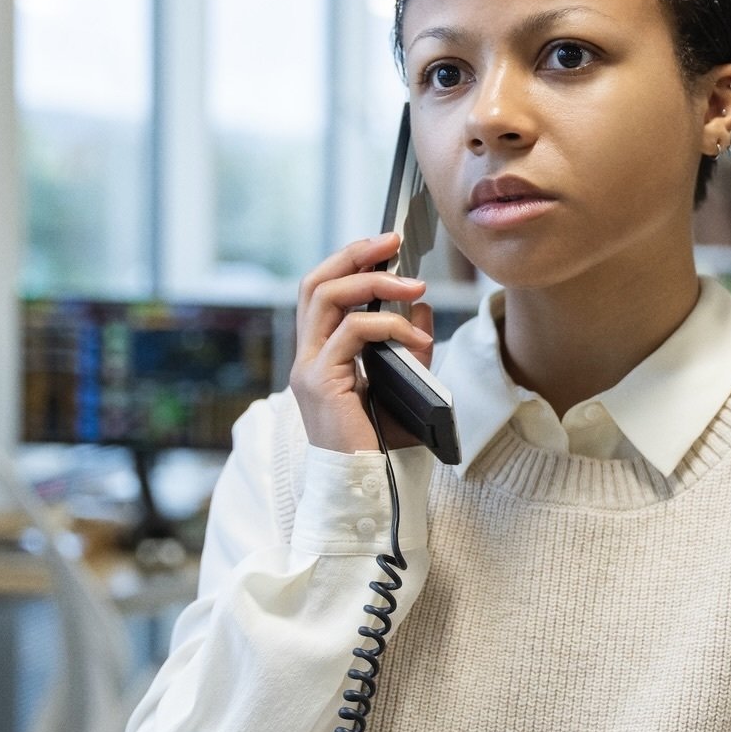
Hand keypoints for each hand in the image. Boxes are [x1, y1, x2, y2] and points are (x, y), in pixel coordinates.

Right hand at [290, 232, 435, 453]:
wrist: (371, 491)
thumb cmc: (385, 447)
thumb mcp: (407, 384)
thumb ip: (411, 347)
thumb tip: (422, 306)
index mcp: (322, 358)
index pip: (323, 294)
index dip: (350, 263)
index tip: (386, 246)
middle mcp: (307, 359)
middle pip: (316, 283)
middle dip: (355, 254)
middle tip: (393, 240)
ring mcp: (309, 369)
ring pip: (326, 296)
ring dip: (373, 280)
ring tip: (414, 284)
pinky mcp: (321, 382)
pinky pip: (352, 332)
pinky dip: (388, 324)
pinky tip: (415, 334)